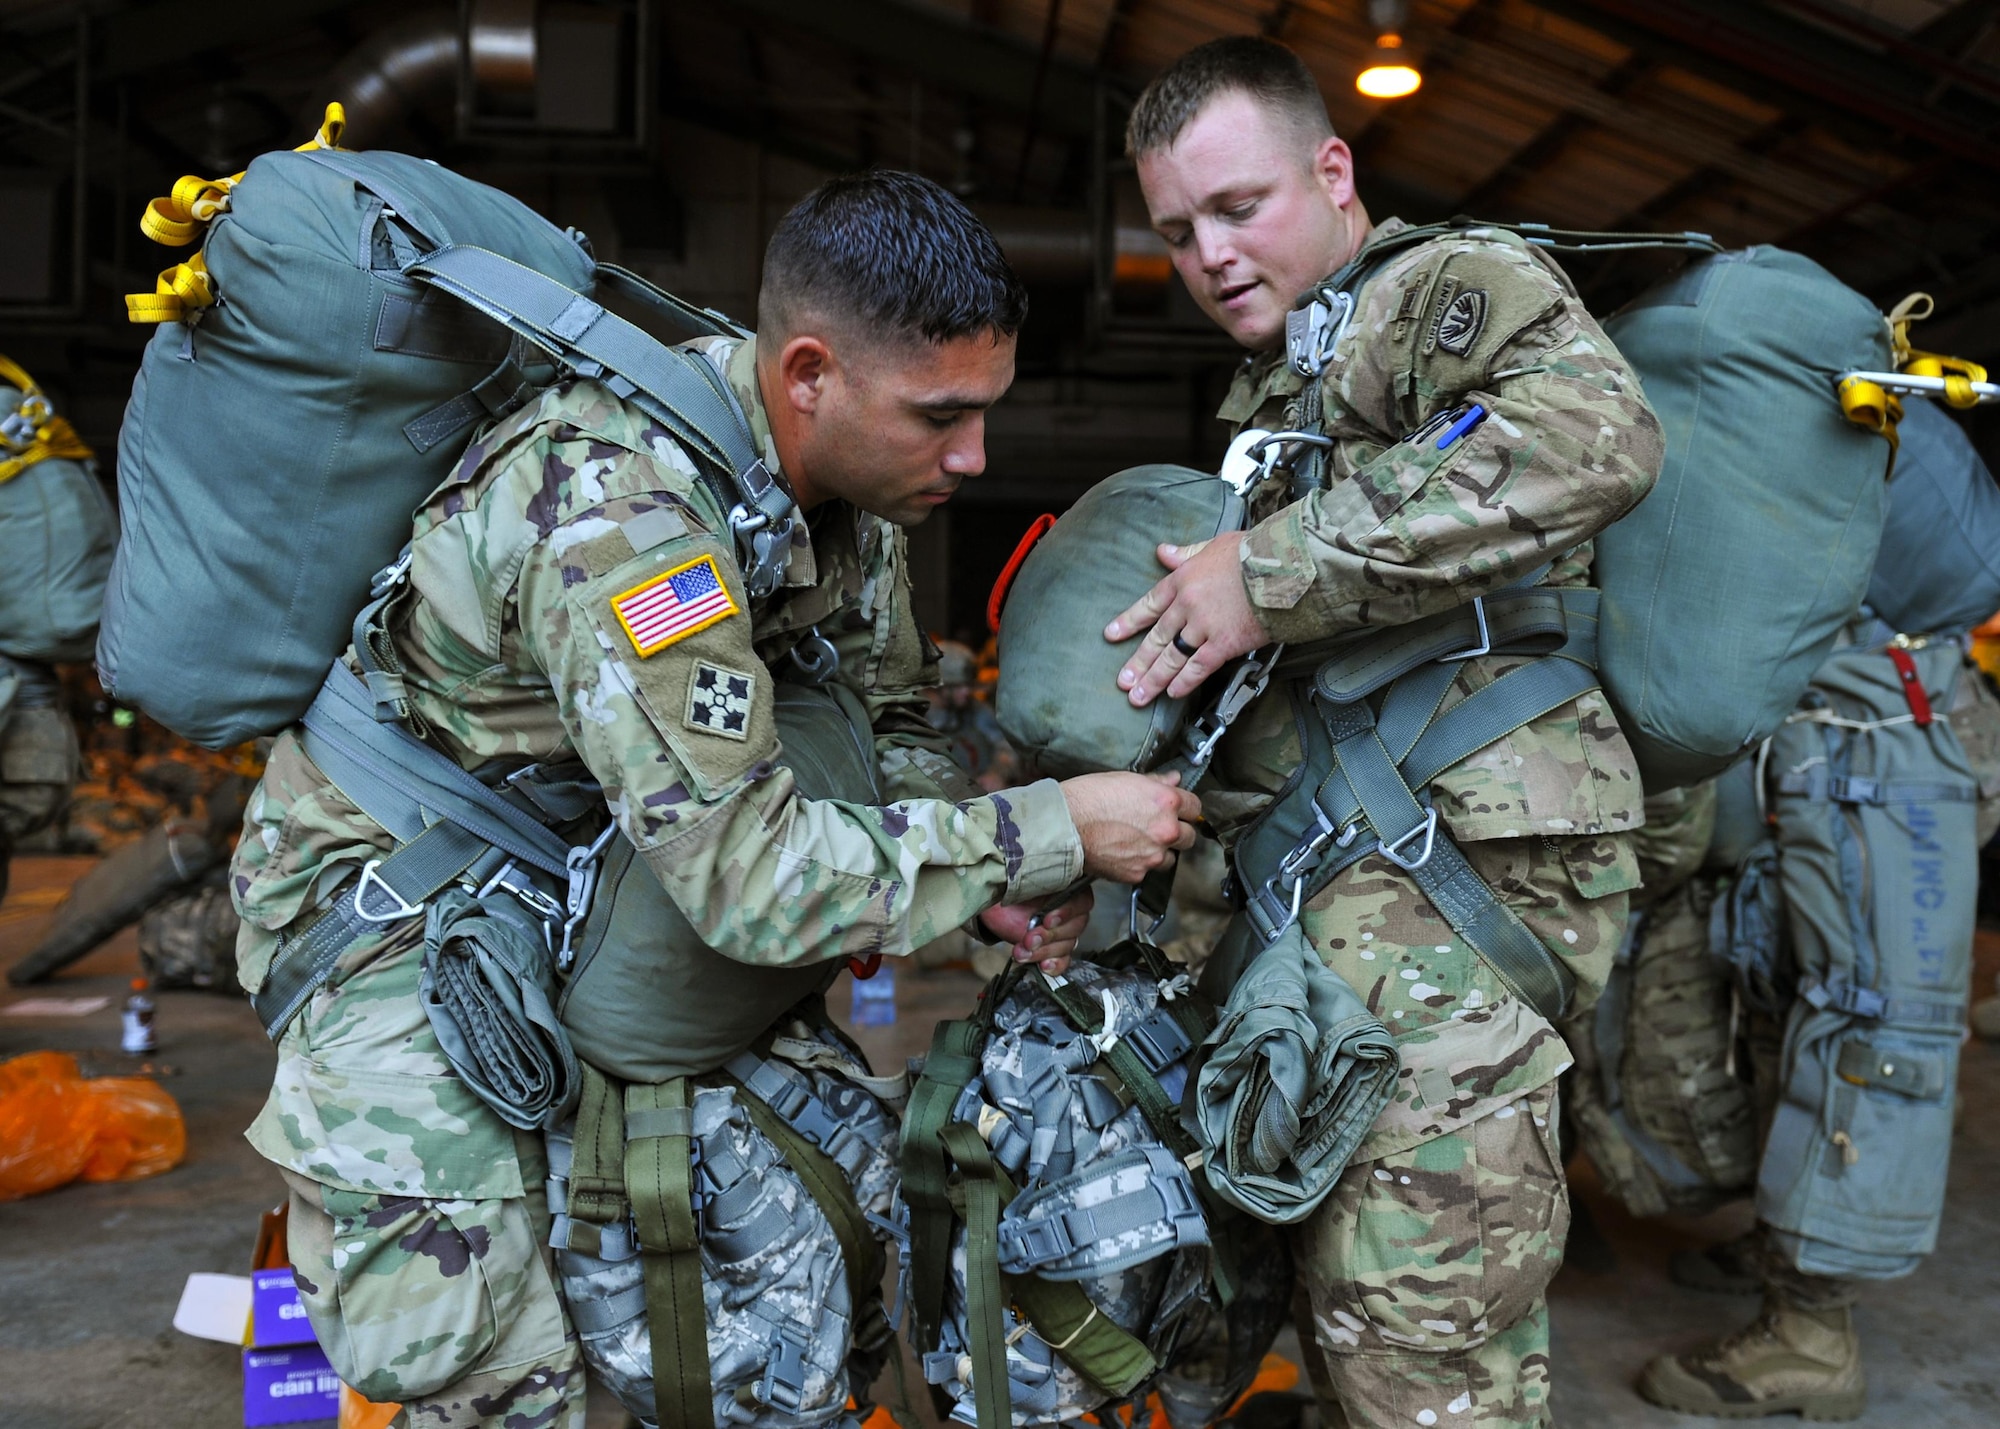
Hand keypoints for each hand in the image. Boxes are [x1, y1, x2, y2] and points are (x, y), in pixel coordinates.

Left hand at [979, 886, 1093, 974]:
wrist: (991, 909)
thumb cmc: (1006, 891)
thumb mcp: (1018, 883)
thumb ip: (1033, 883)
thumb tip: (1039, 881)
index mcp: (1066, 887)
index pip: (1082, 901)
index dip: (1068, 912)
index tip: (1047, 920)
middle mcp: (1069, 909)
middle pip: (1075, 927)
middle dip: (1049, 936)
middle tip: (1028, 939)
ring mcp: (1062, 931)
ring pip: (1067, 945)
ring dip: (1044, 952)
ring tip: (1021, 951)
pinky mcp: (1053, 950)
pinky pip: (1063, 960)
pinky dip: (1055, 965)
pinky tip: (1043, 966)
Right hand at [1061, 770, 1201, 882]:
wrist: (1064, 826)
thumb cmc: (1088, 797)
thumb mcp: (1125, 779)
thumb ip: (1155, 783)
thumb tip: (1173, 781)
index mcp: (1166, 802)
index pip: (1195, 807)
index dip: (1185, 807)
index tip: (1179, 809)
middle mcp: (1166, 830)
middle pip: (1189, 836)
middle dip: (1178, 832)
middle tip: (1159, 828)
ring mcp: (1153, 855)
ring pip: (1171, 857)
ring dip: (1161, 851)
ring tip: (1139, 843)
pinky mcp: (1137, 873)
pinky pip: (1147, 870)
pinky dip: (1139, 864)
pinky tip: (1123, 853)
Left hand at [1106, 536, 1268, 706]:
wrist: (1282, 567)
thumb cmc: (1255, 552)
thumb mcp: (1215, 544)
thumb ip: (1187, 552)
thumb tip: (1163, 551)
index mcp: (1183, 579)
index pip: (1149, 603)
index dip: (1129, 621)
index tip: (1112, 635)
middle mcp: (1187, 605)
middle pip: (1156, 637)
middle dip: (1137, 662)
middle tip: (1123, 681)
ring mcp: (1203, 626)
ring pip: (1172, 657)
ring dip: (1153, 679)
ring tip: (1138, 697)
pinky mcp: (1223, 643)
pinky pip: (1198, 667)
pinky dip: (1184, 682)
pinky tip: (1172, 693)